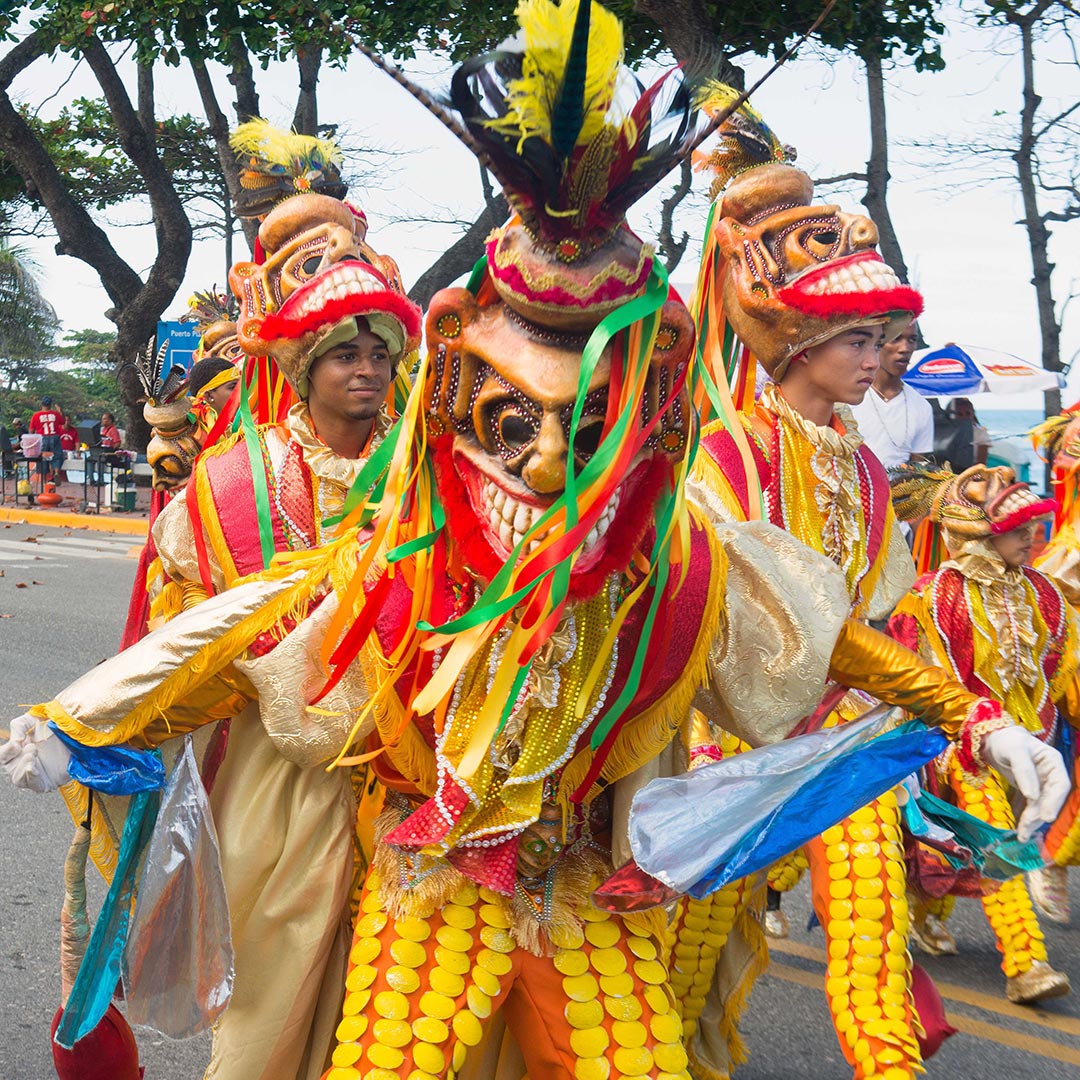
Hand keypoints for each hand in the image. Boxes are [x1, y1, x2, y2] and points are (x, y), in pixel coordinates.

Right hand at [0, 713, 70, 792]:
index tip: (17, 743)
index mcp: (18, 750)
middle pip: (9, 769)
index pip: (3, 756)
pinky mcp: (48, 782)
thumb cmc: (55, 725)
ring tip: (34, 755)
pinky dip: (32, 778)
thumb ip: (18, 726)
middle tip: (31, 747)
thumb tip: (15, 741)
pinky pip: (35, 786)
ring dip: (24, 768)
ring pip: (19, 780)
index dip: (7, 751)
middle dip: (18, 759)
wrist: (77, 732)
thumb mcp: (34, 719)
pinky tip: (36, 769)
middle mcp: (24, 763)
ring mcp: (36, 774)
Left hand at [981, 726, 1069, 841]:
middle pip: (1051, 799)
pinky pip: (1032, 807)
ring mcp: (1042, 784)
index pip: (1060, 785)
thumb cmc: (1007, 741)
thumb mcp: (1014, 749)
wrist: (995, 741)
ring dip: (1033, 821)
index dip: (1054, 802)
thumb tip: (1032, 795)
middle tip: (1027, 828)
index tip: (1046, 817)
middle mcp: (1051, 775)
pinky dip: (1028, 818)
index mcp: (1053, 761)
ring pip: (1041, 806)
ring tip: (1022, 835)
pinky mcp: (1031, 792)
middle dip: (1040, 815)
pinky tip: (1022, 830)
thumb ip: (1024, 770)